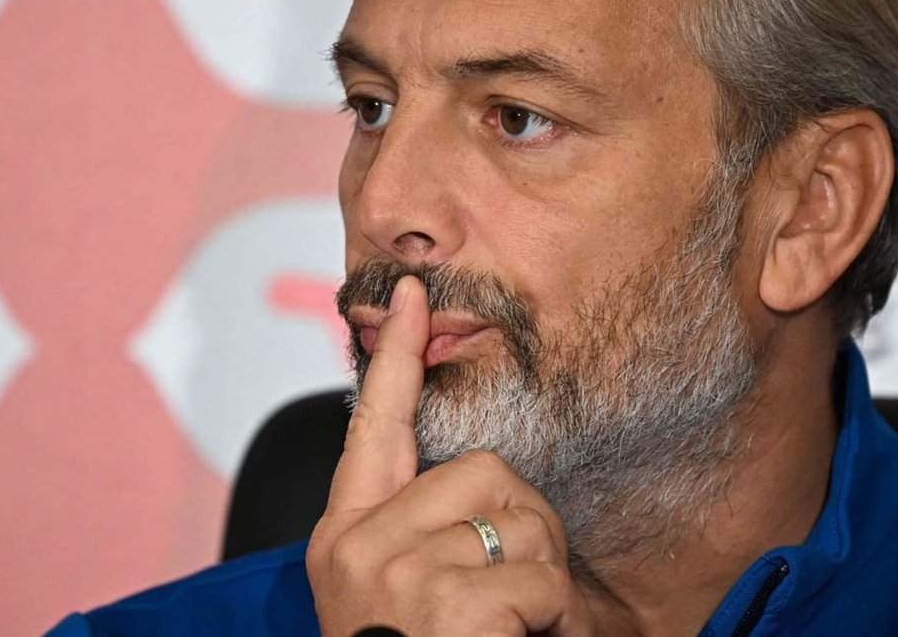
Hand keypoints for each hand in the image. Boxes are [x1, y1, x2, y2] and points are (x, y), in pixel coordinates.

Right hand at [306, 276, 596, 636]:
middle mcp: (356, 545)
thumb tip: (489, 487)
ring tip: (516, 631)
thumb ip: (424, 534)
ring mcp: (391, 573)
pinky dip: (551, 619)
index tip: (412, 294)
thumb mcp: (401, 599)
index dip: (396, 356)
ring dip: (545, 579)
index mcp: (345, 537)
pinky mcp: (435, 603)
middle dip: (526, 528)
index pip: (371, 427)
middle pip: (483, 469)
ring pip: (519, 520)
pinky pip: (535, 577)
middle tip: (519, 598)